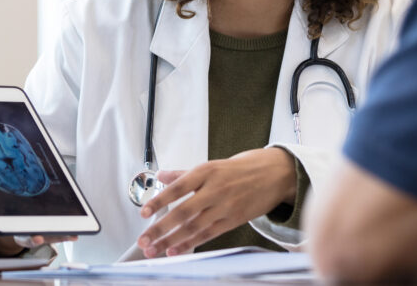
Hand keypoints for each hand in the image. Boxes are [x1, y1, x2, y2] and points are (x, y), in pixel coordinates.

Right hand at [0, 177, 77, 256]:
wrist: (9, 220)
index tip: (1, 228)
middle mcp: (16, 231)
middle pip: (22, 236)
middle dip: (30, 237)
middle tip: (36, 237)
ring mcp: (32, 232)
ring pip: (44, 237)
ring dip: (55, 237)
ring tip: (68, 234)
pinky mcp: (45, 233)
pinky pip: (56, 235)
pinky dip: (66, 234)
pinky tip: (76, 232)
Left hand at [135, 148, 296, 257]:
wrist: (273, 174)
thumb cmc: (239, 169)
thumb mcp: (210, 165)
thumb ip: (183, 173)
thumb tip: (160, 175)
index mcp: (205, 171)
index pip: (177, 188)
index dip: (159, 201)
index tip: (143, 213)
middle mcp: (214, 189)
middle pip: (183, 212)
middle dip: (160, 229)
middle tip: (144, 241)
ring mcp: (225, 207)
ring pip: (193, 227)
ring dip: (171, 241)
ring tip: (154, 250)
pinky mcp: (233, 220)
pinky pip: (208, 235)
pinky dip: (190, 244)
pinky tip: (175, 251)